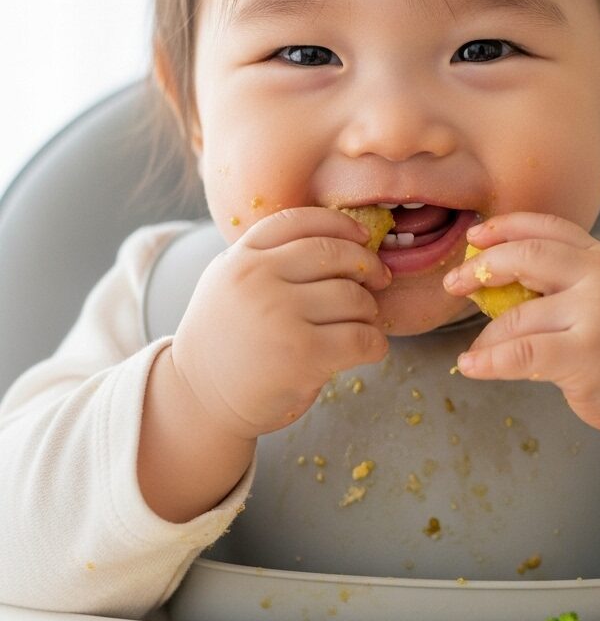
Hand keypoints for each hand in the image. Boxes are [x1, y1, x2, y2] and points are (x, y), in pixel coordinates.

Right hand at [170, 207, 390, 438]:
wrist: (200, 399)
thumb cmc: (227, 342)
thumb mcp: (229, 284)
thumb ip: (268, 260)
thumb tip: (341, 243)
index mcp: (241, 258)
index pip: (300, 222)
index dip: (341, 225)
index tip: (363, 238)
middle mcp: (257, 279)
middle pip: (335, 254)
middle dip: (367, 266)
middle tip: (378, 280)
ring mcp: (280, 315)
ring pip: (354, 297)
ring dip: (369, 311)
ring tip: (361, 323)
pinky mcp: (303, 354)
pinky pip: (361, 338)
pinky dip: (375, 344)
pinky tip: (367, 349)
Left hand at [443, 213, 599, 485]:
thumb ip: (563, 279)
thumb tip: (492, 276)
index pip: (547, 227)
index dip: (505, 228)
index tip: (474, 238)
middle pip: (528, 257)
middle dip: (483, 268)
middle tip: (454, 284)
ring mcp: (596, 315)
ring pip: (518, 316)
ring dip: (487, 336)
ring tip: (477, 351)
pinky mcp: (586, 355)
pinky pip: (522, 354)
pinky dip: (488, 360)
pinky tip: (470, 366)